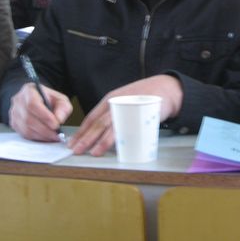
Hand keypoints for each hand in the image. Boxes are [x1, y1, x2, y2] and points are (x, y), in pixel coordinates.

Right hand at [8, 83, 72, 141]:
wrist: (38, 100)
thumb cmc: (49, 99)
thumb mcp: (60, 99)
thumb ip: (63, 108)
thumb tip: (59, 119)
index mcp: (29, 91)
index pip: (33, 104)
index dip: (44, 116)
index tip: (56, 125)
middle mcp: (18, 101)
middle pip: (28, 118)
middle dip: (45, 129)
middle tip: (56, 134)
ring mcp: (14, 113)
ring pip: (25, 128)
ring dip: (41, 135)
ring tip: (53, 137)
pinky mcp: (14, 124)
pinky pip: (24, 134)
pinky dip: (36, 138)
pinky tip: (45, 137)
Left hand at [68, 74, 182, 155]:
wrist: (167, 88)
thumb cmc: (144, 97)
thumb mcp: (124, 100)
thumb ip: (113, 113)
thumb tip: (99, 131)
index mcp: (110, 99)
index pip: (92, 117)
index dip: (81, 131)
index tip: (72, 143)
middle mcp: (117, 102)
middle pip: (98, 123)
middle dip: (86, 138)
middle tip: (75, 150)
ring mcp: (128, 108)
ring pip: (111, 126)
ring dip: (100, 141)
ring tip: (92, 152)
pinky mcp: (141, 114)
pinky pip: (128, 128)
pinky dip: (120, 138)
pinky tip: (114, 146)